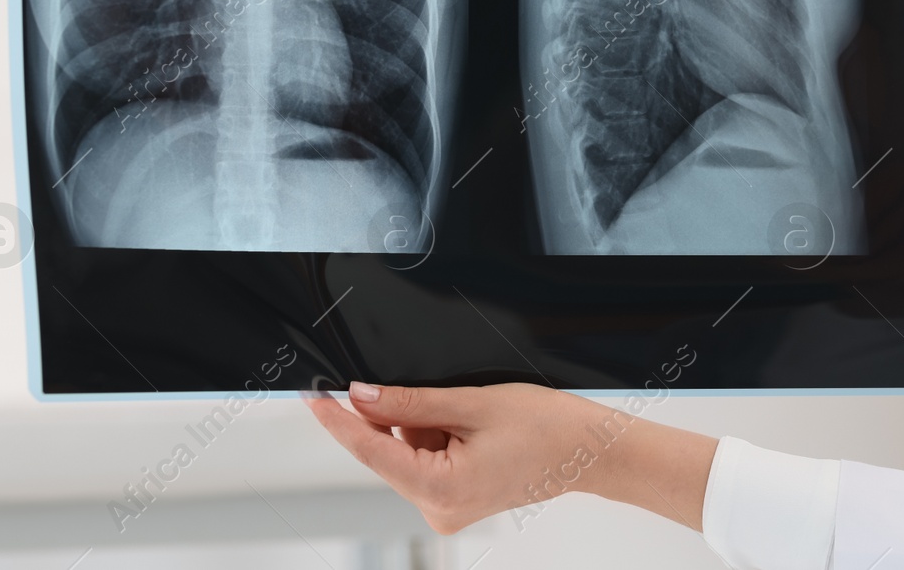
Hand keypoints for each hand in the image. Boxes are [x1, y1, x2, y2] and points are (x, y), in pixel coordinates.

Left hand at [303, 381, 717, 533]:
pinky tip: (470, 425)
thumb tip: (362, 395)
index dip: (337, 420)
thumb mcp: (472, 402)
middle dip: (403, 417)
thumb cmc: (549, 429)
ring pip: (407, 452)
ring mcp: (447, 508)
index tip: (311, 396)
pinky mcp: (456, 501)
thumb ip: (409, 402)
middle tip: (446, 395)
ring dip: (425, 425)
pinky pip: (426, 460)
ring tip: (472, 413)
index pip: (369, 450)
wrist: (592, 451)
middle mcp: (438, 509)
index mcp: (440, 489)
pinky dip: (437, 436)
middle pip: (388, 451)